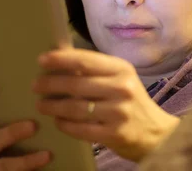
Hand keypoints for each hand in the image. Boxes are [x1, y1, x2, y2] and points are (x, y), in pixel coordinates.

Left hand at [32, 48, 179, 161]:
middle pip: (77, 84)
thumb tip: (59, 59)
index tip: (42, 60)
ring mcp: (119, 112)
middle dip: (51, 84)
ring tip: (41, 105)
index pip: (86, 60)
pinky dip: (65, 125)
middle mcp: (121, 88)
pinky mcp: (115, 134)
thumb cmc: (131, 101)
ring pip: (76, 108)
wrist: (156, 133)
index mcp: (121, 69)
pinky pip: (81, 129)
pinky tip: (58, 122)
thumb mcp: (120, 79)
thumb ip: (96, 70)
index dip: (61, 60)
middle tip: (35, 85)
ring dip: (53, 106)